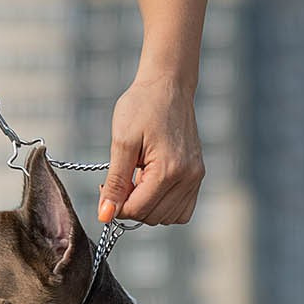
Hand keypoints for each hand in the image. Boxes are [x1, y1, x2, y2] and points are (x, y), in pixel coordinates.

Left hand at [99, 72, 203, 224]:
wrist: (168, 86)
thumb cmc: (142, 106)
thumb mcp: (122, 142)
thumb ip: (115, 183)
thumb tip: (105, 215)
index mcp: (168, 169)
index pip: (137, 210)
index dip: (115, 205)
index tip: (105, 186)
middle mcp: (187, 178)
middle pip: (151, 217)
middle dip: (130, 205)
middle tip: (121, 178)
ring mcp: (195, 178)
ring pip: (166, 218)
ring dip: (146, 206)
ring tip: (137, 178)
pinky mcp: (197, 175)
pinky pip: (182, 210)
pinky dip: (163, 207)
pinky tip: (151, 187)